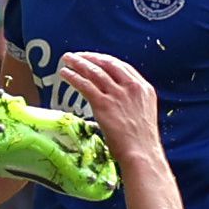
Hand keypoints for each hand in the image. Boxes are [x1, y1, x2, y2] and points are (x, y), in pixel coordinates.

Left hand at [49, 52, 161, 168]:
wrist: (141, 153)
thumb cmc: (141, 140)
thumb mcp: (143, 112)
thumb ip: (132, 100)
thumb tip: (116, 96)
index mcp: (144, 88)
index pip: (122, 66)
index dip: (105, 60)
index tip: (93, 58)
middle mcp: (131, 87)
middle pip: (107, 64)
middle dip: (90, 58)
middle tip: (76, 56)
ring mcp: (117, 95)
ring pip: (94, 72)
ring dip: (78, 63)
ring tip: (67, 60)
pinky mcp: (104, 104)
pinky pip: (85, 85)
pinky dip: (73, 77)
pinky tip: (64, 74)